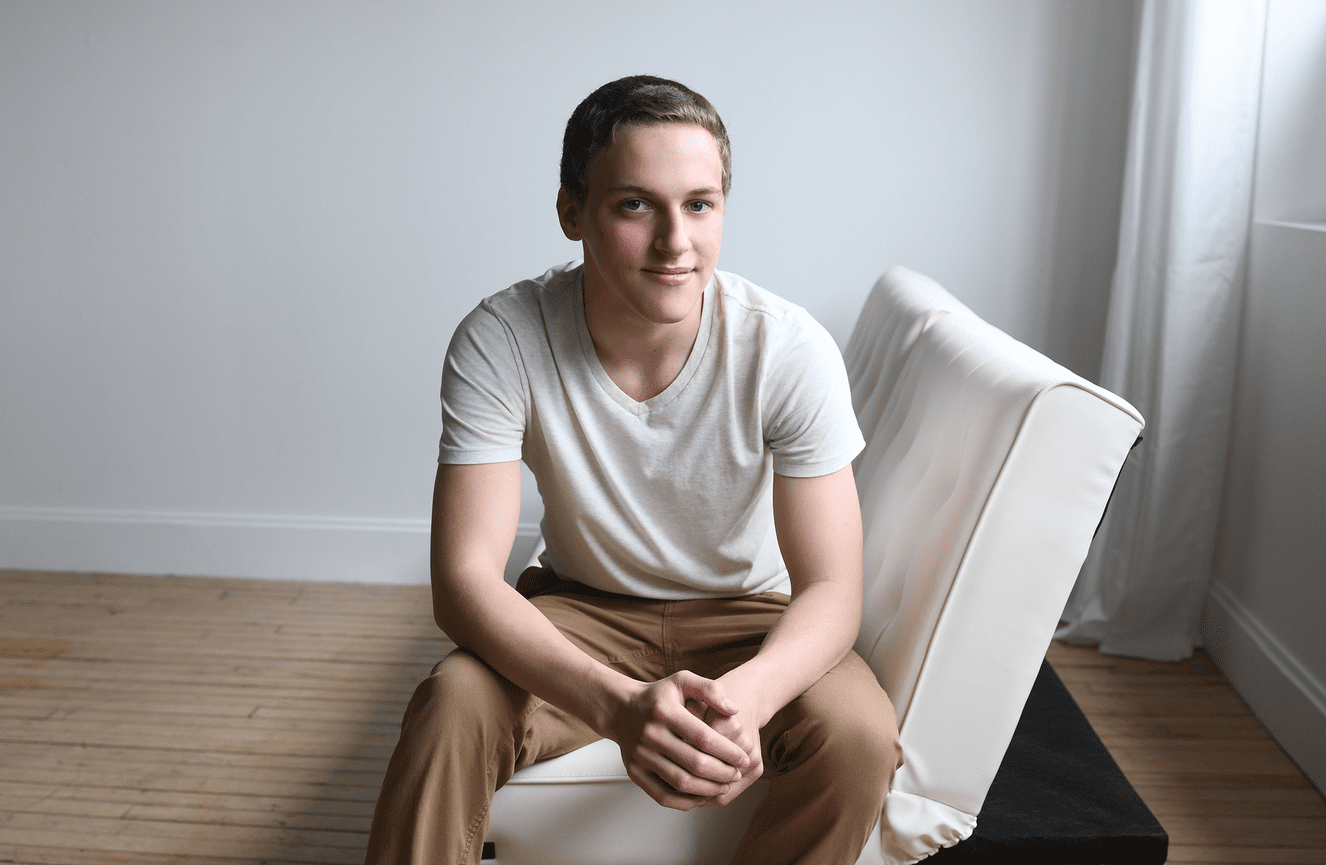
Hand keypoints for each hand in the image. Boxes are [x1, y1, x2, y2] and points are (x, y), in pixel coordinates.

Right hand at [611, 670, 751, 810]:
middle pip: (694, 763)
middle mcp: (650, 734)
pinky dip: (686, 801)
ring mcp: (640, 756)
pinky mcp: (635, 772)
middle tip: (736, 774)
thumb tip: (733, 710)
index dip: (728, 751)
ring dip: (708, 789)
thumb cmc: (658, 696)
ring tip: (724, 785)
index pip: (704, 738)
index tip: (744, 758)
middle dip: (722, 773)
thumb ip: (710, 689)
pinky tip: (702, 796)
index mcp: (664, 711)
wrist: (621, 709)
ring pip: (681, 782)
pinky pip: (663, 795)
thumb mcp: (682, 680)